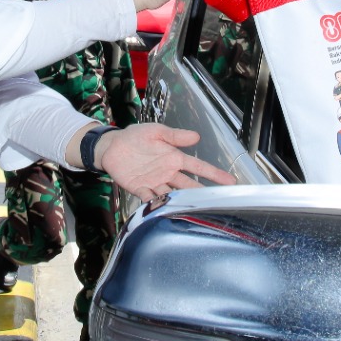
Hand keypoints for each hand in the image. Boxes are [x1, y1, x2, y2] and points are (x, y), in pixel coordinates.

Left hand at [87, 123, 235, 201]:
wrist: (111, 146)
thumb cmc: (135, 137)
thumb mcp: (156, 131)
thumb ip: (175, 135)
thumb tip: (196, 136)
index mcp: (174, 158)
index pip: (198, 167)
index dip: (214, 174)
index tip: (229, 181)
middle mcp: (167, 172)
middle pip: (188, 186)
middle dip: (202, 194)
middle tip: (217, 202)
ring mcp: (154, 182)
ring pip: (172, 195)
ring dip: (182, 202)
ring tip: (194, 210)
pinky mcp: (139, 188)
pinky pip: (150, 198)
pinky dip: (156, 204)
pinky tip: (163, 210)